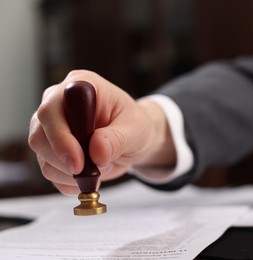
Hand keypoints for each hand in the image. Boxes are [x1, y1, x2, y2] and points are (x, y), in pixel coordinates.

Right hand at [29, 70, 174, 194]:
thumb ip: (118, 139)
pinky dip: (69, 182)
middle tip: (96, 171)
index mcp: (80, 86)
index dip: (60, 137)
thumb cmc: (135, 126)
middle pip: (40, 135)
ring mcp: (51, 127)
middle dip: (66, 161)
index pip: (52, 109)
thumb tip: (96, 151)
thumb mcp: (136, 129)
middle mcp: (58, 104)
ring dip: (71, 174)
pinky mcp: (51, 149)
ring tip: (101, 168)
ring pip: (42, 157)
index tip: (78, 163)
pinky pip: (50, 172)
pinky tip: (89, 177)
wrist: (134, 140)